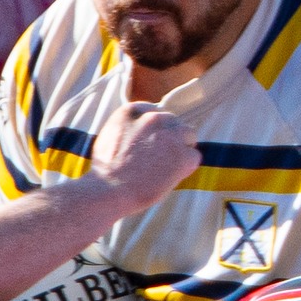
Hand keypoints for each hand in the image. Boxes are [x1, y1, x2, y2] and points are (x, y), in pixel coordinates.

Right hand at [86, 100, 200, 209]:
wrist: (108, 189)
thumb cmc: (105, 169)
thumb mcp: (110, 134)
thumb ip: (129, 127)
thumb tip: (145, 133)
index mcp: (133, 111)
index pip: (155, 113)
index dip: (154, 131)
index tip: (149, 144)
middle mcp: (154, 118)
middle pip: (174, 123)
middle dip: (169, 138)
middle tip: (159, 158)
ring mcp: (170, 135)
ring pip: (189, 136)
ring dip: (181, 150)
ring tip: (166, 167)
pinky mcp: (182, 154)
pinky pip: (195, 156)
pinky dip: (186, 167)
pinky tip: (171, 176)